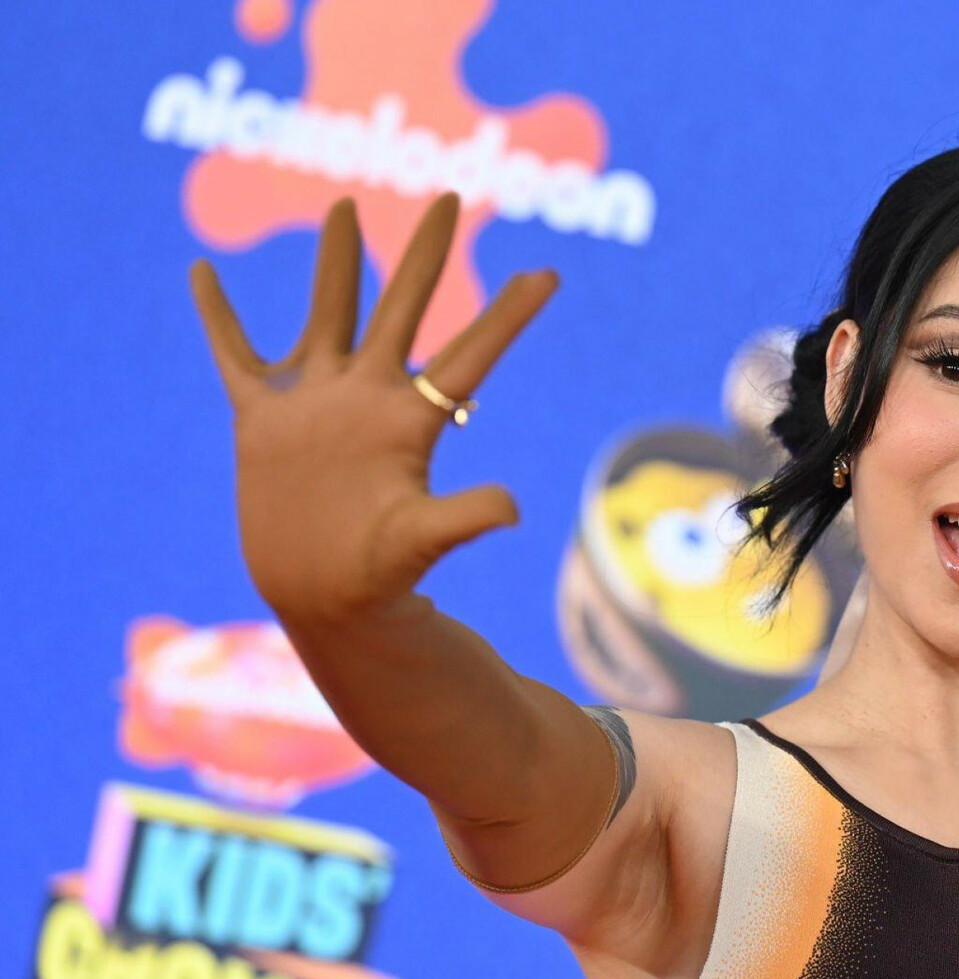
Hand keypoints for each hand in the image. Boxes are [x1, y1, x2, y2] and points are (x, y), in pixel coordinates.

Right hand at [190, 192, 557, 622]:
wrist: (322, 594)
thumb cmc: (379, 575)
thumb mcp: (420, 544)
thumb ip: (463, 520)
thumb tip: (513, 509)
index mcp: (411, 419)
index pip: (470, 353)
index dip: (509, 314)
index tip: (549, 273)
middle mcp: (368, 396)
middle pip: (403, 308)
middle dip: (424, 254)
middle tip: (448, 198)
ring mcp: (315, 401)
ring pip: (328, 313)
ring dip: (335, 262)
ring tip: (346, 207)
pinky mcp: (262, 417)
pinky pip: (235, 355)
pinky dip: (217, 316)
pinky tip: (203, 271)